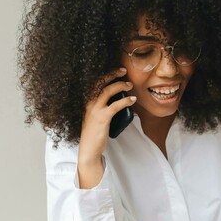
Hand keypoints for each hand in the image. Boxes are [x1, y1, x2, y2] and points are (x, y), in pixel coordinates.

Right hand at [77, 67, 135, 188]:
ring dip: (120, 85)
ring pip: (107, 91)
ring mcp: (95, 110)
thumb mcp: (96, 117)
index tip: (118, 71)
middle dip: (112, 74)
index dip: (107, 75)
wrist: (89, 148)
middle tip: (124, 71)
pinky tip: (133, 100)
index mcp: (87, 102)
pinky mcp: (102, 118)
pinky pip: (115, 105)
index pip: (96, 83)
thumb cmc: (95, 133)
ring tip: (130, 85)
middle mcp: (89, 103)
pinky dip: (125, 101)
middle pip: (100, 82)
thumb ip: (104, 108)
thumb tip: (120, 100)